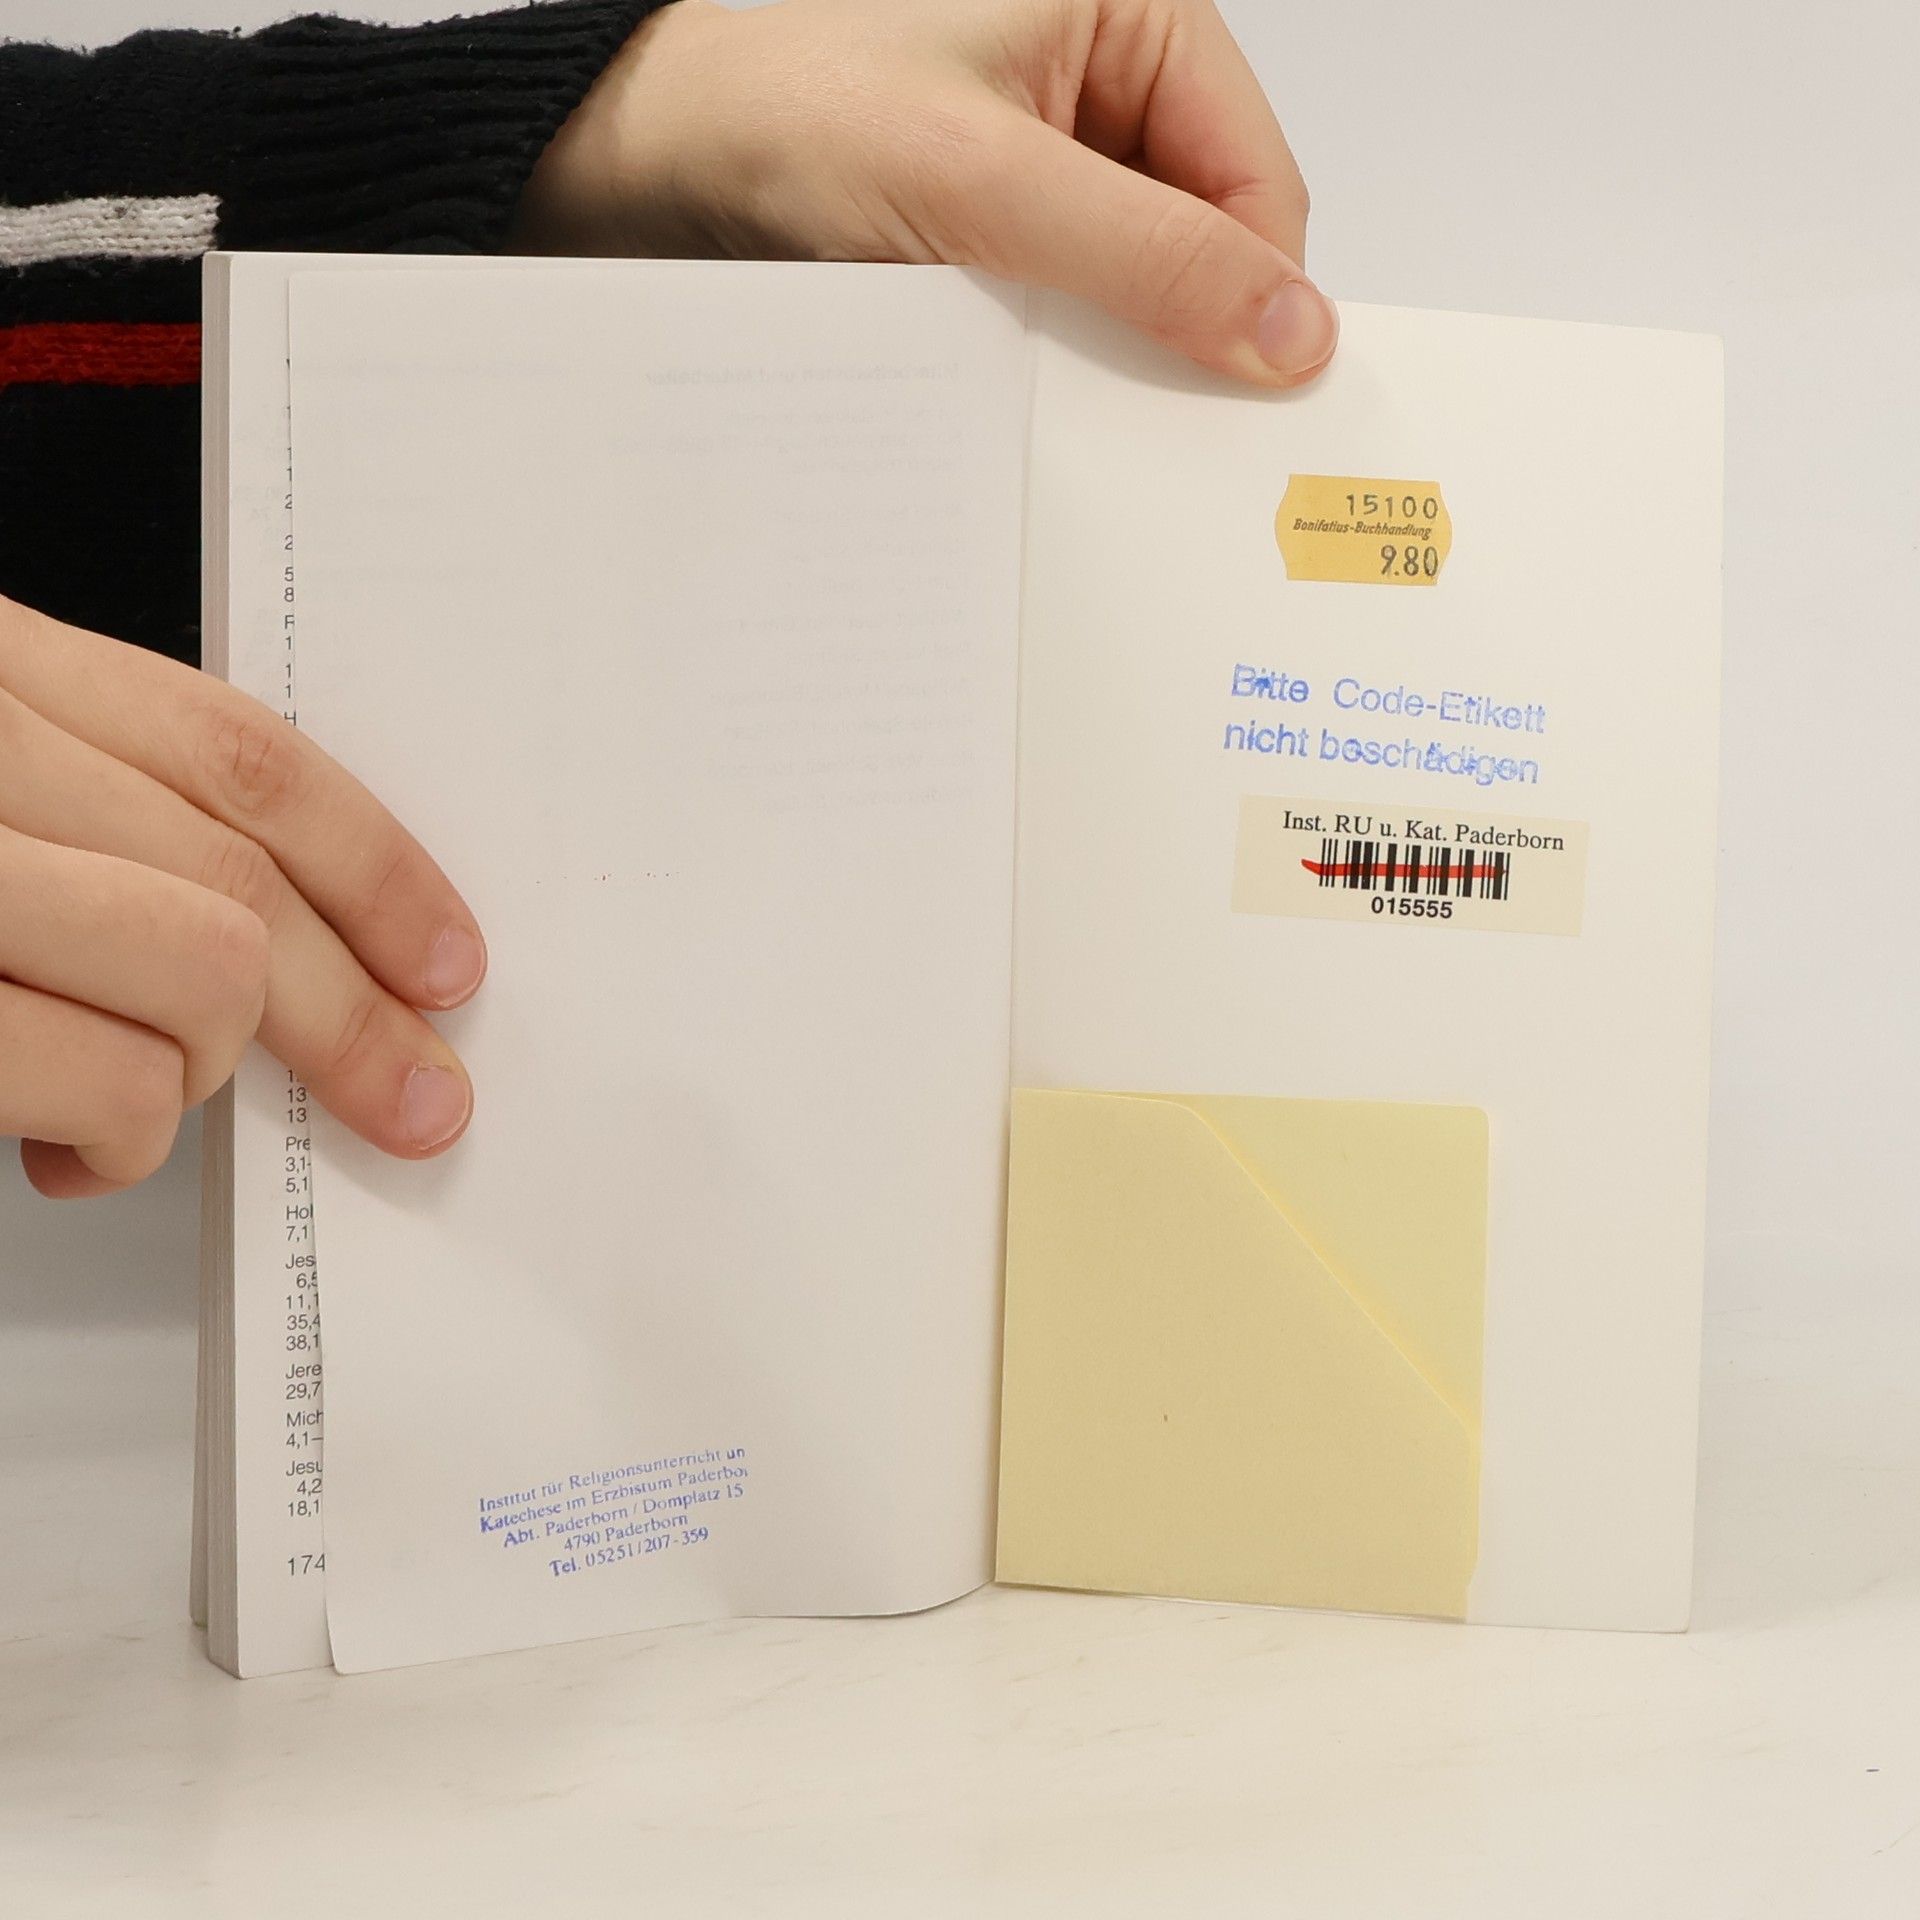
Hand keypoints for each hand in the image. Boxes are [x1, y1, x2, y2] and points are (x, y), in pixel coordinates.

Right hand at [0, 598, 483, 1197]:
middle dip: (355, 1015)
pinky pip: (114, 1083)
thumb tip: (286, 933)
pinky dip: (123, 1144)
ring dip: (202, 1075)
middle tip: (416, 1094)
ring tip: (135, 1112)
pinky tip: (75, 1153)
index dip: (375, 865)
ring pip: (209, 976)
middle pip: (246, 877)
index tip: (448, 957)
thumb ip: (92, 813)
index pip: (240, 754)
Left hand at [513, 0, 1335, 387]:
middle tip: (1132, 405)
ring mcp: (1059, 158)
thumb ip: (1147, 255)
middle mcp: (1108, 80)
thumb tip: (1293, 330)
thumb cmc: (792, 119)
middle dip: (1177, 324)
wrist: (660, 166)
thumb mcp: (987, 184)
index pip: (1258, 180)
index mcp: (1136, 15)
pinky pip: (1077, 306)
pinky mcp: (1011, 224)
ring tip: (1046, 376)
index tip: (1237, 398)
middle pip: (1210, 237)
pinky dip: (1060, 352)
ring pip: (1145, 284)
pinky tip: (1017, 375)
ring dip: (1110, 346)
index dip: (1254, 292)